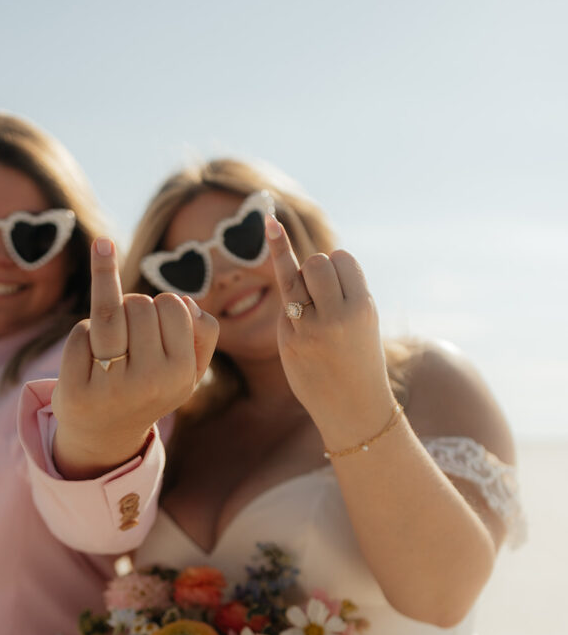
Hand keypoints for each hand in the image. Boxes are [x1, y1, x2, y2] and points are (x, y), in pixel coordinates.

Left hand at [52, 238, 218, 478]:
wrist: (106, 436)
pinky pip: (79, 333)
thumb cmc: (151, 388)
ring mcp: (111, 387)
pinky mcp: (76, 391)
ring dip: (106, 306)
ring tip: (108, 319)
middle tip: (129, 332)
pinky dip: (82, 335)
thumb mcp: (188, 369)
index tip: (155, 322)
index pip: (173, 303)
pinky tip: (88, 357)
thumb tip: (185, 301)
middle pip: (139, 303)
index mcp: (182, 373)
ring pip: (108, 311)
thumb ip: (204, 332)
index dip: (161, 304)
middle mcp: (150, 382)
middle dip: (132, 306)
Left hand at [265, 215, 395, 448]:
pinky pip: (284, 301)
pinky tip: (271, 226)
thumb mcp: (363, 320)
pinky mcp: (288, 342)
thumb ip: (342, 290)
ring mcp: (309, 331)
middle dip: (317, 272)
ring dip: (302, 279)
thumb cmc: (359, 358)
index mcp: (362, 308)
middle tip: (325, 302)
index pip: (342, 260)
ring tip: (313, 303)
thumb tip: (308, 257)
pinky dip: (283, 272)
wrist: (354, 408)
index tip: (342, 290)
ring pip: (297, 275)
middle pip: (316, 263)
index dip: (338, 269)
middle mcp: (336, 317)